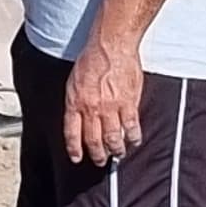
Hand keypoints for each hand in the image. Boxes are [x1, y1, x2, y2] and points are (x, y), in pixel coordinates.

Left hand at [64, 33, 148, 165]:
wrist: (111, 45)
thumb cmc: (92, 59)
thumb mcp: (73, 81)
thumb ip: (76, 101)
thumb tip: (78, 118)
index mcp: (75, 103)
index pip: (72, 133)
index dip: (74, 149)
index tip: (77, 158)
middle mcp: (91, 108)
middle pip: (94, 140)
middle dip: (97, 154)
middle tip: (100, 160)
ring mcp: (111, 107)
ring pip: (113, 138)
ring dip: (115, 150)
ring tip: (117, 154)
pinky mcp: (128, 103)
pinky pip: (131, 127)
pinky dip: (133, 137)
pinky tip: (133, 140)